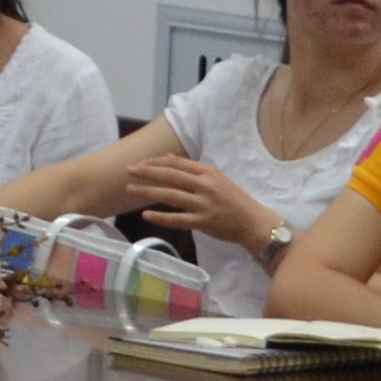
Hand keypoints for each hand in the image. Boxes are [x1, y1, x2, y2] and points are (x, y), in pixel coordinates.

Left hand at [121, 153, 268, 246]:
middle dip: (147, 172)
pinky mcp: (203, 222)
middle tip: (128, 171)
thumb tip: (167, 158)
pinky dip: (161, 217)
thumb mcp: (215, 178)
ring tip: (130, 189)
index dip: (155, 162)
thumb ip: (192, 169)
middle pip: (170, 175)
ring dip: (148, 191)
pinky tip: (146, 215)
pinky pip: (178, 219)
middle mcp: (205, 185)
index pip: (176, 163)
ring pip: (171, 195)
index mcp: (207, 171)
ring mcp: (203, 204)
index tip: (139, 163)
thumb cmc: (233, 199)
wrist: (253, 221)